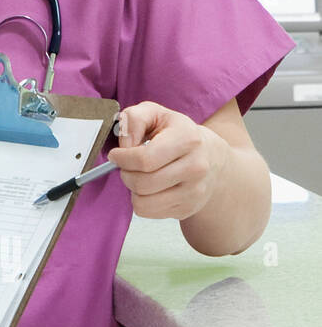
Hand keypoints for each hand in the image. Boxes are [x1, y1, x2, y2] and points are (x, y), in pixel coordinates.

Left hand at [109, 101, 230, 220]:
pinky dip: (141, 201)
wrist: (210, 157)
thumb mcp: (155, 113)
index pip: (144, 159)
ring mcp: (194, 191)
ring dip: (132, 189)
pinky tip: (149, 188)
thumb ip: (133, 119)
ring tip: (139, 176)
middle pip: (142, 183)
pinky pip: (148, 213)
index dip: (122, 158)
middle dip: (125, 173)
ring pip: (143, 202)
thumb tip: (124, 145)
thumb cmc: (175, 133)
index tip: (116, 155)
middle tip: (127, 166)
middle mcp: (196, 167)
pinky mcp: (188, 208)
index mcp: (188, 139)